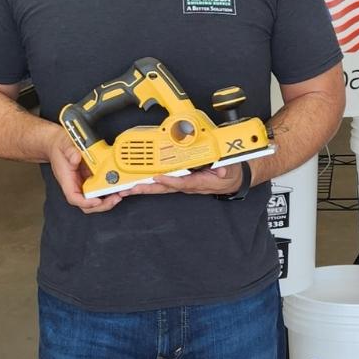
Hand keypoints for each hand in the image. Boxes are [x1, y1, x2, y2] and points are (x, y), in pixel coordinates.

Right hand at [48, 128, 123, 213]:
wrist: (59, 145)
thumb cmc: (60, 148)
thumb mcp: (64, 146)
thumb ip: (70, 152)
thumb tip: (76, 157)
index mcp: (67, 181)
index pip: (74, 198)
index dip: (86, 202)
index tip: (97, 201)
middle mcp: (77, 185)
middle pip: (88, 204)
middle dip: (103, 204)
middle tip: (116, 198)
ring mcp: (85, 183)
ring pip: (97, 198)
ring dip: (110, 198)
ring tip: (122, 192)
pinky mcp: (93, 179)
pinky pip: (102, 188)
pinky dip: (112, 189)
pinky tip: (121, 185)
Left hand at [123, 161, 244, 196]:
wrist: (230, 181)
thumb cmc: (228, 175)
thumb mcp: (230, 170)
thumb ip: (225, 170)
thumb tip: (222, 171)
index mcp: (199, 182)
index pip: (182, 182)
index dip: (170, 180)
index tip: (158, 177)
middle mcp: (188, 185)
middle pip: (165, 188)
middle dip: (147, 189)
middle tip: (131, 189)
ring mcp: (182, 184)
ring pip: (161, 187)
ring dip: (144, 188)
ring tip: (128, 189)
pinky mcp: (180, 181)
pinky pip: (163, 184)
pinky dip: (150, 184)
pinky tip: (138, 184)